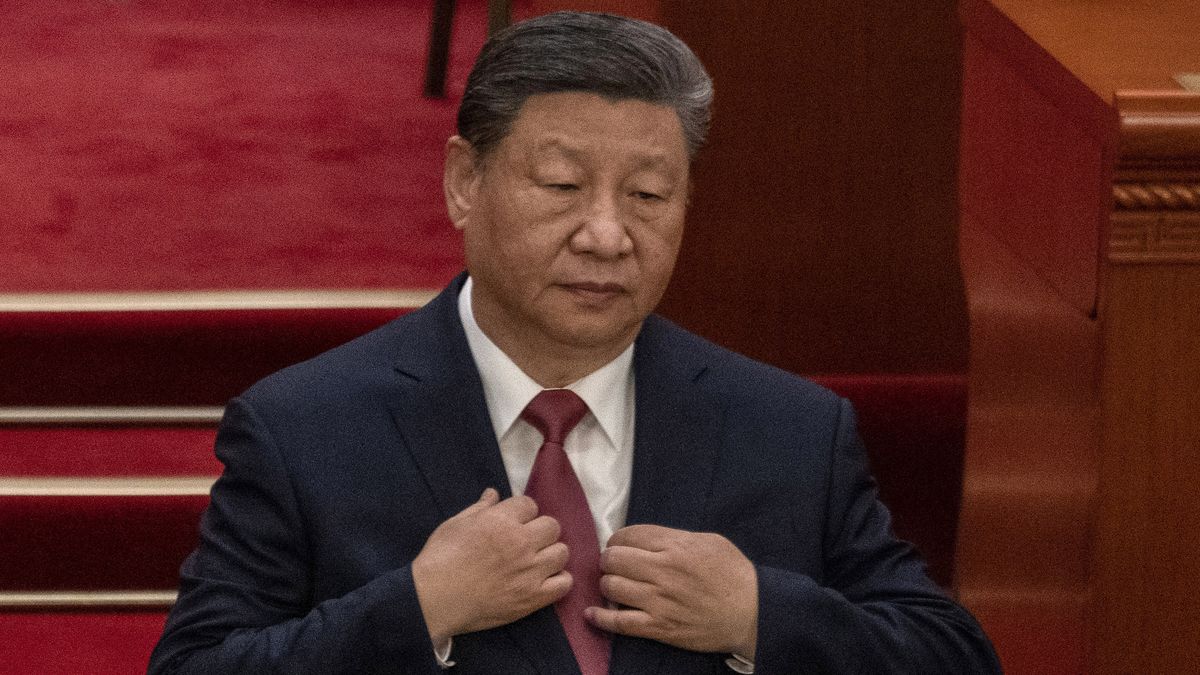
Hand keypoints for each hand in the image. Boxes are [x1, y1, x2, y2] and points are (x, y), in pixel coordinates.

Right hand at [412, 488, 571, 644]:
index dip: (522, 513)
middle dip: (540, 531)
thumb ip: (480, 508)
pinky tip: (544, 580)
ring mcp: (529, 571)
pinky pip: (564, 584)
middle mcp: (520, 543)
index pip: (530, 504)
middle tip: (526, 542)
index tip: (513, 523)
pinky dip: (558, 580)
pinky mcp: (532, 598)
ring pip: (562, 552)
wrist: (433, 600)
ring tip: (536, 561)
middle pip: (552, 526)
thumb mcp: (455, 525)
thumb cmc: (439, 559)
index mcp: (501, 521)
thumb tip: (494, 494)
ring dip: (551, 554)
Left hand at [585, 524, 757, 658]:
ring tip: (614, 585)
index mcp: (676, 546)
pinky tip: (592, 613)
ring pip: (611, 587)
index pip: (628, 535)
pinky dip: (600, 618)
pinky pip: (619, 623)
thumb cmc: (733, 574)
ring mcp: (659, 601)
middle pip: (614, 558)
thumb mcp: (708, 541)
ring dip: (607, 584)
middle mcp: (663, 572)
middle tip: (615, 564)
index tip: (620, 545)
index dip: (618, 539)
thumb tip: (647, 539)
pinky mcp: (659, 627)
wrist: (752, 612)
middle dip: (609, 559)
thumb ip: (675, 537)